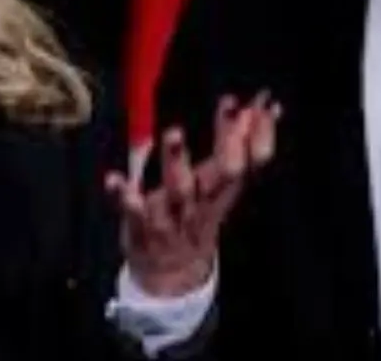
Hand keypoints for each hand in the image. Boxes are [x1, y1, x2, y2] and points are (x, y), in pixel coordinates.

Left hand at [105, 91, 280, 296]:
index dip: (259, 135)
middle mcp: (203, 204)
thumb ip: (239, 147)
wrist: (172, 276)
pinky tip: (114, 178)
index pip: (250, 162)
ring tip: (174, 132)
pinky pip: (132, 213)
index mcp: (222, 192)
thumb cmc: (196, 217)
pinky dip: (124, 196)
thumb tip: (267, 107)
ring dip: (177, 161)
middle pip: (222, 173)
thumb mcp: (220, 187)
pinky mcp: (142, 229)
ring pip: (179, 191)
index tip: (259, 104)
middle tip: (229, 105)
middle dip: (227, 140)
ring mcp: (173, 218)